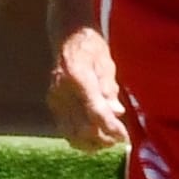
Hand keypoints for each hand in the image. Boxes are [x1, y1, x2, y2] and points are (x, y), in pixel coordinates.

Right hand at [47, 27, 127, 151]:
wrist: (67, 35)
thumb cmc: (91, 46)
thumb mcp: (106, 62)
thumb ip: (110, 88)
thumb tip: (116, 113)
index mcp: (78, 77)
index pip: (95, 112)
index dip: (111, 128)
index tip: (125, 137)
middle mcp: (62, 91)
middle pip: (82, 128)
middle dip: (103, 139)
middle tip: (119, 139)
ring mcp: (55, 99)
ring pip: (72, 134)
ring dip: (92, 143)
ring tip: (108, 140)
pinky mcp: (53, 104)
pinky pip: (66, 130)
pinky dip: (81, 138)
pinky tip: (95, 136)